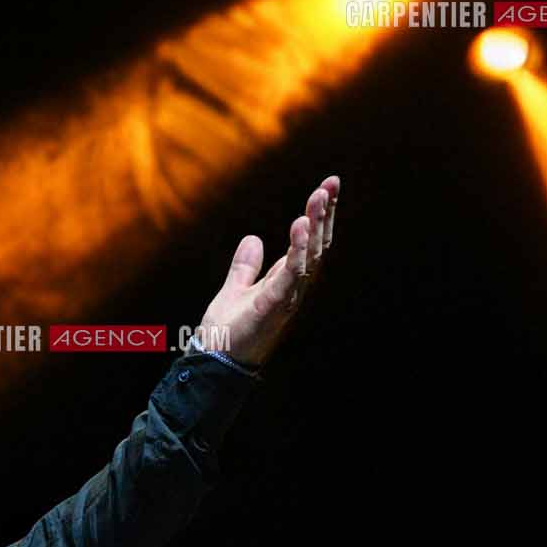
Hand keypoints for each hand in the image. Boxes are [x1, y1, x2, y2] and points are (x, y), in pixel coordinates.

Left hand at [195, 175, 338, 367]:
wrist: (215, 363)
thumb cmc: (227, 332)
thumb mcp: (234, 289)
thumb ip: (245, 266)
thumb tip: (252, 238)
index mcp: (286, 280)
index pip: (309, 242)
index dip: (318, 215)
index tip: (326, 186)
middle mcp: (294, 287)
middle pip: (317, 244)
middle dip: (325, 213)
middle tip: (331, 183)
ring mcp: (287, 296)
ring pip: (310, 256)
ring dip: (315, 225)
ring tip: (319, 197)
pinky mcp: (275, 305)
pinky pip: (292, 273)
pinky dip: (298, 249)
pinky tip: (300, 225)